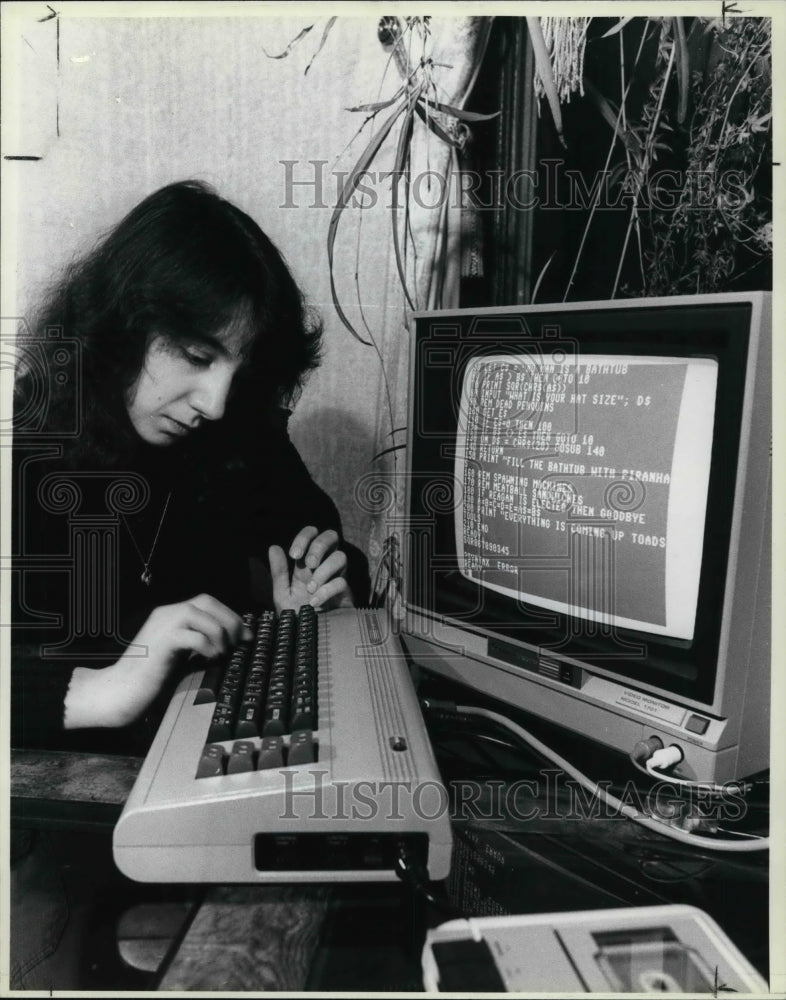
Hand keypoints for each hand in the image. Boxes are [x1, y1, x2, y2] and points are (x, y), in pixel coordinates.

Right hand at [64, 594, 250, 728]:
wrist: (119, 691)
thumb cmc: (149, 677)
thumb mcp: (179, 653)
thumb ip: (197, 642)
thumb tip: (229, 642)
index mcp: (170, 614)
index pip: (207, 602)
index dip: (230, 615)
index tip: (245, 635)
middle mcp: (166, 613)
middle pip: (207, 601)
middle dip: (229, 620)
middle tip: (239, 642)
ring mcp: (163, 625)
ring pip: (201, 614)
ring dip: (219, 633)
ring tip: (221, 653)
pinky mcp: (162, 642)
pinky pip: (193, 635)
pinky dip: (208, 646)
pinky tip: (210, 659)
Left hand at [269, 526, 350, 612]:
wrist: (306, 641)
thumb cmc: (295, 615)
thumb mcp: (282, 593)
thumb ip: (279, 572)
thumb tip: (274, 547)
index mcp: (308, 562)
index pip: (312, 534)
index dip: (305, 537)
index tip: (294, 554)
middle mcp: (324, 565)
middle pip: (332, 536)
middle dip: (319, 546)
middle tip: (309, 563)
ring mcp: (337, 578)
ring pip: (341, 557)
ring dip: (324, 570)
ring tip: (310, 588)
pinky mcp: (346, 594)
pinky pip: (342, 582)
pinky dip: (327, 590)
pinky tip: (315, 602)